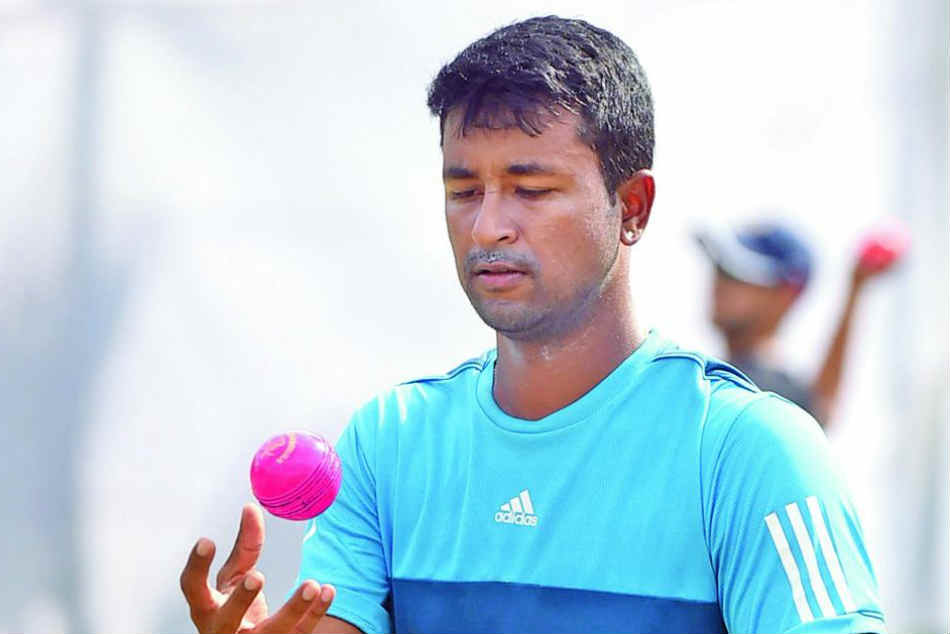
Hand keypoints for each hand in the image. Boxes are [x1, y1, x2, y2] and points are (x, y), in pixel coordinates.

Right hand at [180, 503, 335, 632]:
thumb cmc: (234, 610)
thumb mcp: (233, 578)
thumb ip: (244, 547)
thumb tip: (251, 508)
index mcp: (208, 609)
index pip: (193, 589)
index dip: (196, 567)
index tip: (206, 540)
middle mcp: (224, 630)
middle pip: (228, 619)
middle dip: (240, 600)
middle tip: (256, 576)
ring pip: (271, 632)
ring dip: (293, 610)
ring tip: (311, 585)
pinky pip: (299, 633)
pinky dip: (315, 613)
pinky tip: (327, 591)